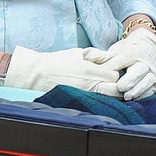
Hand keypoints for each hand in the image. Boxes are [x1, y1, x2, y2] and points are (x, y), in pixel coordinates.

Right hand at [4, 46, 120, 95]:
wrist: (38, 74)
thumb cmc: (57, 61)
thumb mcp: (78, 52)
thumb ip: (97, 55)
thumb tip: (110, 57)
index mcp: (90, 71)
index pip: (115, 76)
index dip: (116, 73)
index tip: (112, 70)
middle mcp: (90, 85)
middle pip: (116, 90)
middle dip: (117, 86)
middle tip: (112, 82)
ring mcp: (85, 96)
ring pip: (108, 99)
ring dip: (110, 94)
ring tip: (105, 88)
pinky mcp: (79, 102)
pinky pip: (96, 103)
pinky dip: (100, 100)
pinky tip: (97, 94)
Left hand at [84, 28, 155, 99]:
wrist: (148, 50)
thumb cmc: (128, 52)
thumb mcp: (115, 50)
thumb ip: (100, 55)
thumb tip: (84, 55)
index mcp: (133, 52)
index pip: (122, 61)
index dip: (111, 68)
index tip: (102, 75)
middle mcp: (145, 62)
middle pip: (138, 71)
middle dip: (129, 80)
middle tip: (120, 87)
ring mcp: (151, 73)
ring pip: (147, 81)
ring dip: (137, 89)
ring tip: (127, 96)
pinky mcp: (154, 82)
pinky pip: (151, 89)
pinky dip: (144, 94)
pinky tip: (135, 99)